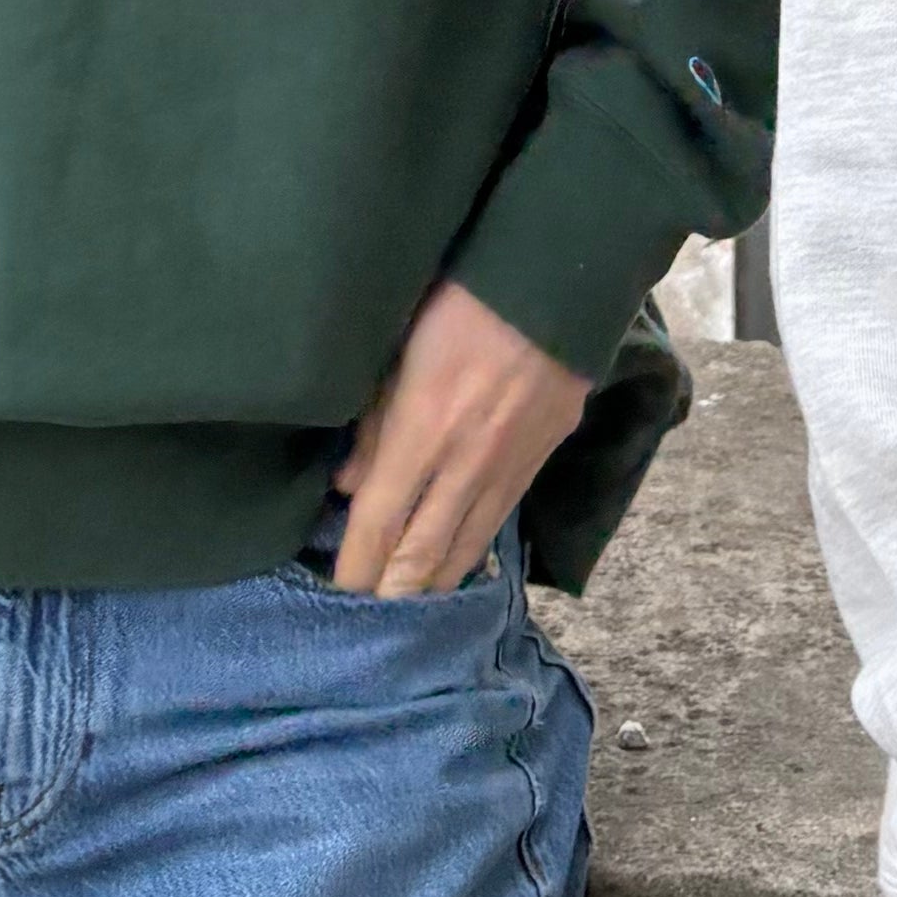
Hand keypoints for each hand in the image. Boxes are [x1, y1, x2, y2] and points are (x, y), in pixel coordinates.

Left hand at [329, 277, 592, 596]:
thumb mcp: (398, 347)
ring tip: (413, 602)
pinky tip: (464, 560)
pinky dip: (477, 549)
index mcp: (421, 428)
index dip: (358, 563)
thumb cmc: (461, 297)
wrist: (555, 279)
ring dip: (437, 579)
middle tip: (373, 617)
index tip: (342, 590)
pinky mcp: (542, 455)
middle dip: (396, 589)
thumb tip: (348, 485)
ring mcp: (509, 464)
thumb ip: (373, 421)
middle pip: (424, 548)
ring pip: (468, 543)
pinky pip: (501, 517)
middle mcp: (465, 461)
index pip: (379, 519)